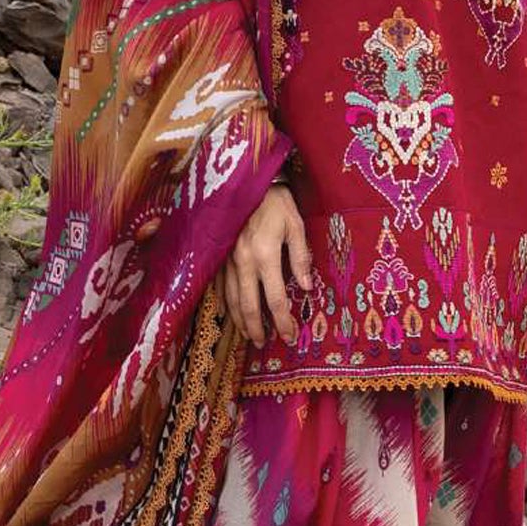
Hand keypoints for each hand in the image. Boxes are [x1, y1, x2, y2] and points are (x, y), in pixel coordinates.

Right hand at [217, 183, 312, 348]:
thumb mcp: (296, 225)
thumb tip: (307, 288)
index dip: (282, 321)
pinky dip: (224, 303)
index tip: (289, 336)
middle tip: (263, 343)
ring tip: (248, 335)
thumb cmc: (276, 202)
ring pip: (230, 299)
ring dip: (239, 321)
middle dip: (256, 329)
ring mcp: (227, 260)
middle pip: (248, 306)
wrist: (246, 182)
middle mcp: (243, 263)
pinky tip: (229, 313)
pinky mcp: (219, 255)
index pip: (275, 300)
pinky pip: (219, 286)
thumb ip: (301, 257)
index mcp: (265, 256)